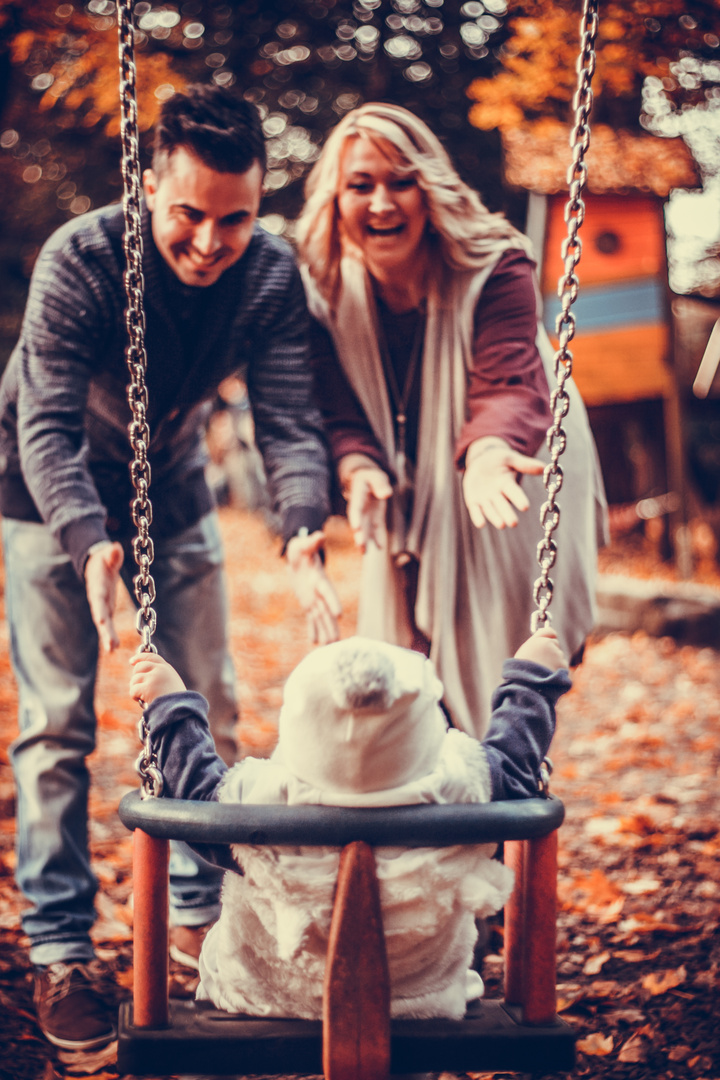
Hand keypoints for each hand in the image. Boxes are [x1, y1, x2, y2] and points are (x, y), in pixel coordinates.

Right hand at [84, 541, 123, 652]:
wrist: (95, 565)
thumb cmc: (103, 559)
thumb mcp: (108, 555)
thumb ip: (112, 554)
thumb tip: (116, 547)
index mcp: (98, 588)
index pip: (99, 600)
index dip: (100, 610)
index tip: (102, 622)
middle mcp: (98, 600)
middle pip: (101, 617)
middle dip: (105, 631)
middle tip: (111, 646)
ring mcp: (102, 606)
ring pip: (104, 624)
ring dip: (107, 637)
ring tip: (112, 650)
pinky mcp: (106, 609)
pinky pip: (108, 624)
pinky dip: (109, 635)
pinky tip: (114, 647)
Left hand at [130, 650, 185, 704]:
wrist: (181, 710)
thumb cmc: (177, 701)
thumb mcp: (171, 683)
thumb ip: (161, 676)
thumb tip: (143, 675)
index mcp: (167, 668)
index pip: (151, 657)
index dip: (140, 657)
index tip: (132, 661)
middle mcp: (160, 670)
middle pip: (139, 667)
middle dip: (136, 676)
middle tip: (137, 686)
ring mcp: (153, 678)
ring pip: (135, 679)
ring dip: (135, 688)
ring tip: (142, 696)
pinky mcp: (147, 688)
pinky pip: (133, 690)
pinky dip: (135, 696)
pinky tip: (141, 700)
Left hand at [286, 530, 341, 644]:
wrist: (299, 557)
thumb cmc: (301, 549)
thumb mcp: (302, 545)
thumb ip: (311, 542)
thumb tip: (319, 534)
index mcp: (319, 580)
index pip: (328, 593)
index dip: (333, 603)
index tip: (339, 615)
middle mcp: (319, 592)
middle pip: (326, 611)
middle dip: (331, 626)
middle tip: (337, 641)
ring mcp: (314, 599)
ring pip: (321, 618)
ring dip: (325, 632)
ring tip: (329, 647)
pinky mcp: (308, 603)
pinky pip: (311, 618)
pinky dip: (313, 629)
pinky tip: (315, 642)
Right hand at [345, 467, 391, 551]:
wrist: (367, 480)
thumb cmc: (371, 477)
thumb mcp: (376, 476)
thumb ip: (380, 484)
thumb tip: (386, 494)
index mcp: (357, 497)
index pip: (355, 509)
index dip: (355, 518)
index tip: (356, 528)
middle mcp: (359, 509)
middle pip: (358, 523)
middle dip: (359, 535)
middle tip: (360, 545)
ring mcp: (366, 515)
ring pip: (364, 530)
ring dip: (365, 541)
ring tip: (364, 553)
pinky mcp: (373, 519)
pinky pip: (375, 530)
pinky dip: (377, 539)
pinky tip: (380, 548)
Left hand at [463, 442, 543, 529]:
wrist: (481, 461)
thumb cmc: (498, 460)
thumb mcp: (510, 458)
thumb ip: (525, 464)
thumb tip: (544, 467)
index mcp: (507, 484)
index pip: (514, 492)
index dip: (519, 499)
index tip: (525, 507)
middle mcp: (498, 494)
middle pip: (503, 505)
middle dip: (507, 514)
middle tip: (513, 523)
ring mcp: (485, 498)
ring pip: (490, 510)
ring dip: (495, 517)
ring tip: (501, 525)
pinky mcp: (473, 501)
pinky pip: (475, 510)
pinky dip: (477, 516)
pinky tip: (480, 524)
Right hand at [514, 628, 567, 671]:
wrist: (529, 684)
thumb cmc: (523, 668)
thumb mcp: (525, 650)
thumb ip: (536, 641)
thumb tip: (548, 634)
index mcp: (539, 641)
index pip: (550, 631)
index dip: (550, 635)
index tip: (552, 637)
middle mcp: (550, 646)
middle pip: (555, 644)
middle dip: (551, 650)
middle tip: (540, 661)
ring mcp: (558, 656)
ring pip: (558, 656)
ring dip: (554, 661)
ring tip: (542, 670)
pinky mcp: (563, 666)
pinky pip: (562, 666)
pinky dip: (557, 670)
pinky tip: (548, 674)